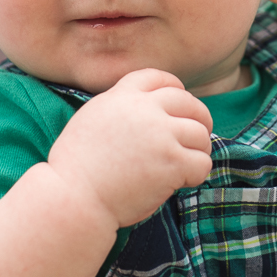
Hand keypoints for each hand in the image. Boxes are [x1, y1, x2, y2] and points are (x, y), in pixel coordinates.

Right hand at [50, 69, 214, 227]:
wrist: (74, 198)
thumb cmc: (76, 168)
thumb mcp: (92, 120)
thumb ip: (121, 108)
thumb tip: (150, 108)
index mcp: (122, 96)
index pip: (159, 78)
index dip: (176, 89)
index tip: (181, 106)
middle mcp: (144, 109)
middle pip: (188, 102)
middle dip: (198, 119)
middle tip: (196, 138)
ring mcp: (161, 134)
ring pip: (200, 133)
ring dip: (198, 150)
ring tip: (186, 165)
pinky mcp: (172, 162)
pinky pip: (203, 163)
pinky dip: (197, 174)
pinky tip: (182, 182)